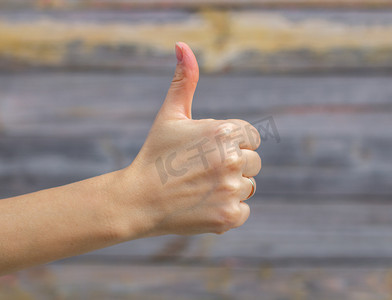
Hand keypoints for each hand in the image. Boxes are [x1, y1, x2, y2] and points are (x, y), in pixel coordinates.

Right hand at [119, 42, 261, 236]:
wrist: (137, 200)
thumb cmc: (155, 155)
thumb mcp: (170, 115)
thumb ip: (184, 80)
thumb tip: (183, 45)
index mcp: (223, 132)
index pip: (252, 137)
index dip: (232, 144)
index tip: (210, 152)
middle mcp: (232, 159)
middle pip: (254, 162)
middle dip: (233, 165)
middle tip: (202, 171)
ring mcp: (231, 190)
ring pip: (248, 186)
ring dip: (230, 187)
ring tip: (200, 188)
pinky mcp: (229, 216)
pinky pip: (243, 211)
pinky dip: (227, 210)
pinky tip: (203, 205)